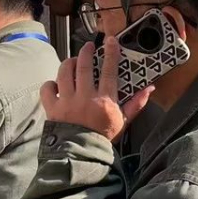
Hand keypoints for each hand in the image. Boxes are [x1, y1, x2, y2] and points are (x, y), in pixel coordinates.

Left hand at [40, 38, 154, 141]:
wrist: (82, 157)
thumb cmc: (103, 138)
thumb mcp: (123, 122)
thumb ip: (136, 104)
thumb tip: (149, 89)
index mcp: (105, 101)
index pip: (108, 71)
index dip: (110, 53)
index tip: (110, 41)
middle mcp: (85, 98)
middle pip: (83, 66)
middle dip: (86, 52)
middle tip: (88, 47)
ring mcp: (67, 102)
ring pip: (64, 73)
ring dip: (68, 63)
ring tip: (72, 61)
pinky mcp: (52, 108)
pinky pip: (48, 88)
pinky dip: (51, 83)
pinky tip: (56, 84)